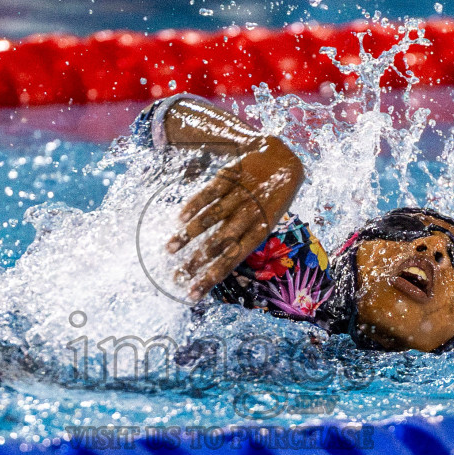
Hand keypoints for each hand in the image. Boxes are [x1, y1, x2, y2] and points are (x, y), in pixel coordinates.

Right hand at [166, 136, 303, 300]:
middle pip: (220, 243)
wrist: (283, 162)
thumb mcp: (263, 222)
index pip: (232, 260)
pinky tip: (180, 219)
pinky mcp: (231, 177)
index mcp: (258, 232)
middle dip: (197, 262)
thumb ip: (241, 240)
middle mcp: (249, 216)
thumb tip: (215, 262)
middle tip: (177, 276)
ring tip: (170, 249)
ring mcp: (240, 196)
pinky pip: (211, 193)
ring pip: (213, 218)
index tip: (192, 293)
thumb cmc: (270, 200)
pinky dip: (195, 206)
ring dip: (190, 234)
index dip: (211, 277)